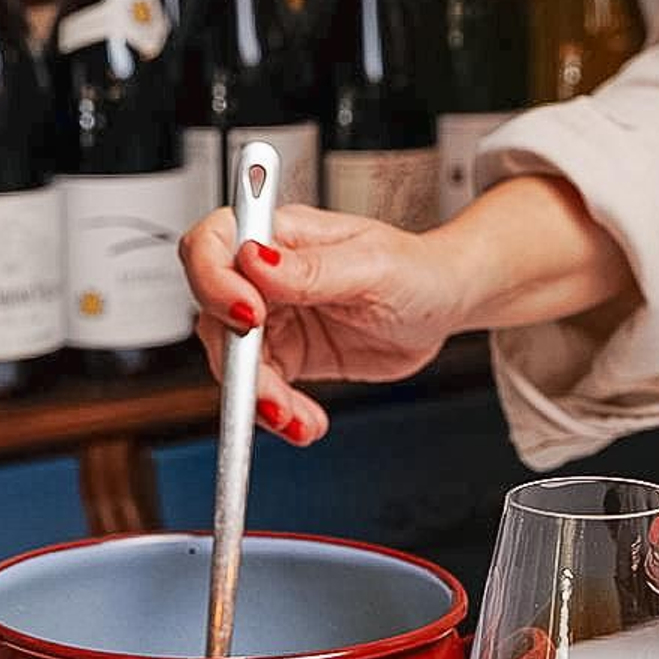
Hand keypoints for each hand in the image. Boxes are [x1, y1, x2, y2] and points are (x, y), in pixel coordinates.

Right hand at [180, 203, 465, 444]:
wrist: (445, 307)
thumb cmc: (417, 269)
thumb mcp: (372, 267)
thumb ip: (312, 269)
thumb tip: (255, 261)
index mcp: (282, 235)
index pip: (213, 244)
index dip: (213, 280)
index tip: (246, 317)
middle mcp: (266, 275)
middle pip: (213, 313)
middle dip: (238, 362)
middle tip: (271, 394)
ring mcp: (274, 317)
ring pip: (233, 361)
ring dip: (259, 398)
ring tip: (296, 420)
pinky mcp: (286, 356)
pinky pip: (262, 389)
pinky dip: (278, 414)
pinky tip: (306, 423)